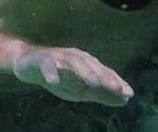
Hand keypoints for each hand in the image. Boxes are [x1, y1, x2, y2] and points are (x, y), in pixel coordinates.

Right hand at [12, 47, 133, 106]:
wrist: (28, 66)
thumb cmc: (58, 76)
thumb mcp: (80, 89)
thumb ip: (101, 94)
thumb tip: (125, 99)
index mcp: (86, 63)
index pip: (104, 71)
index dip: (116, 81)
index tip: (129, 93)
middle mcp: (75, 57)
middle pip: (92, 65)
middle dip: (104, 76)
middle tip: (115, 88)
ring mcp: (58, 57)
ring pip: (73, 62)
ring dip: (83, 71)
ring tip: (92, 82)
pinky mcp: (42, 59)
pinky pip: (47, 65)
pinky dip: (50, 73)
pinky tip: (53, 81)